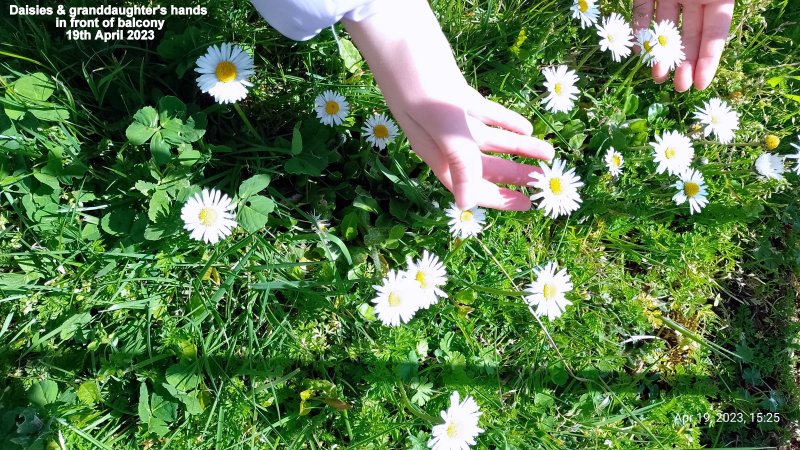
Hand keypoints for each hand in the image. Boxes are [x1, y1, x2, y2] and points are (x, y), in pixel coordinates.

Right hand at [396, 87, 554, 210]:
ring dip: (518, 148)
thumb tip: (466, 205)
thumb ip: (458, 161)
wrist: (401, 37)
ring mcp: (451, 116)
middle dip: (513, 174)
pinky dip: (506, 121)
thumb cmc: (417, 82)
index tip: (526, 204)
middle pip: (483, 165)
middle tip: (543, 180)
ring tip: (547, 152)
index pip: (470, 184)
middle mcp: (444, 139)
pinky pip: (486, 115)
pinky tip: (525, 127)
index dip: (498, 197)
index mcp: (437, 151)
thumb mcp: (442, 124)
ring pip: (490, 139)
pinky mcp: (457, 94)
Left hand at [633, 0, 734, 90]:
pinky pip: (643, 9)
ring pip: (665, 26)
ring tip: (658, 75)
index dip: (708, 60)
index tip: (701, 85)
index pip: (715, 33)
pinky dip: (640, 29)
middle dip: (684, 62)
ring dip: (661, 51)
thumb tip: (717, 40)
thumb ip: (717, 18)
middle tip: (679, 86)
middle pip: (689, 35)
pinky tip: (641, 50)